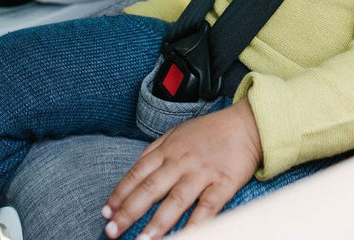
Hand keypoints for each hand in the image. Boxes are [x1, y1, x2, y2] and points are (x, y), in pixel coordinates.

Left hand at [101, 100, 262, 239]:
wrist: (247, 124)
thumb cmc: (211, 131)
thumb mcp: (177, 132)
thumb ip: (155, 150)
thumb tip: (134, 171)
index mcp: (168, 149)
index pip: (137, 173)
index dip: (120, 193)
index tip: (107, 212)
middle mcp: (181, 161)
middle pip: (150, 189)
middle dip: (129, 212)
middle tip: (112, 231)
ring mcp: (202, 173)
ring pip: (175, 201)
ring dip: (157, 223)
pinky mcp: (222, 184)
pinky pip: (206, 208)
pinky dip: (194, 224)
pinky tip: (182, 236)